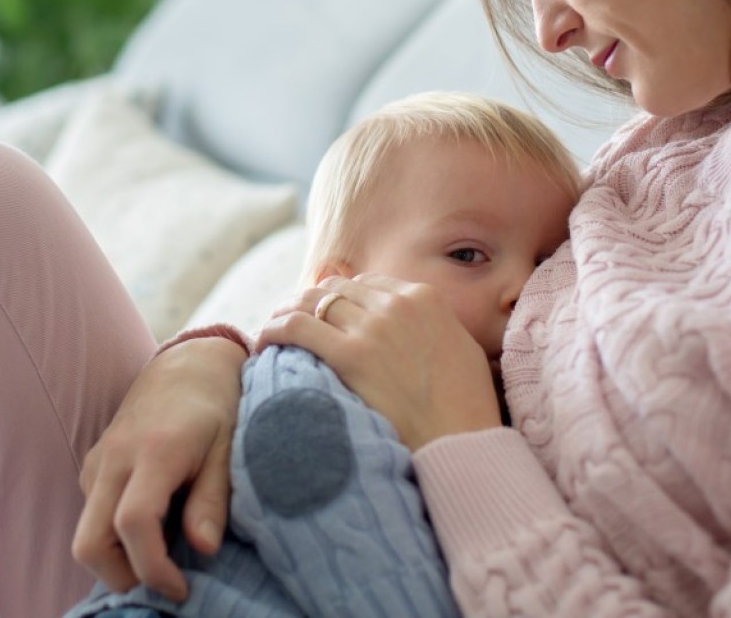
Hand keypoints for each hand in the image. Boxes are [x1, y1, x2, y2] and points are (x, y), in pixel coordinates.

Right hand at [71, 336, 246, 600]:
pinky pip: (92, 514)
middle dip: (121, 577)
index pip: (133, 524)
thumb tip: (204, 550)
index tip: (180, 588)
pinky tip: (157, 523)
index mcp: (155, 451)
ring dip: (119, 557)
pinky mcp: (94, 464)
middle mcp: (116, 457)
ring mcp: (99, 460)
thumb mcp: (230, 445)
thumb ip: (214, 497)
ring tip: (168, 546)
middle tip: (166, 581)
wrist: (190, 362)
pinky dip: (115, 535)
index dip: (152, 568)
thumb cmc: (218, 403)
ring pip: (87, 533)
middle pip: (89, 543)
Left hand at [256, 274, 501, 450]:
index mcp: (425, 297)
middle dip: (312, 304)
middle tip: (293, 325)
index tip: (328, 318)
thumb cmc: (467, 409)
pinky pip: (296, 327)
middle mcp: (397, 304)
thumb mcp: (460, 348)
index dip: (343, 300)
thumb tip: (409, 323)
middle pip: (337, 289)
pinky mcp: (351, 355)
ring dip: (288, 314)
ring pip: (312, 301)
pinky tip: (263, 343)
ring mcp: (374, 327)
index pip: (367, 283)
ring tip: (273, 332)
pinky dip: (274, 330)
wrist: (464, 446)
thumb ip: (431, 325)